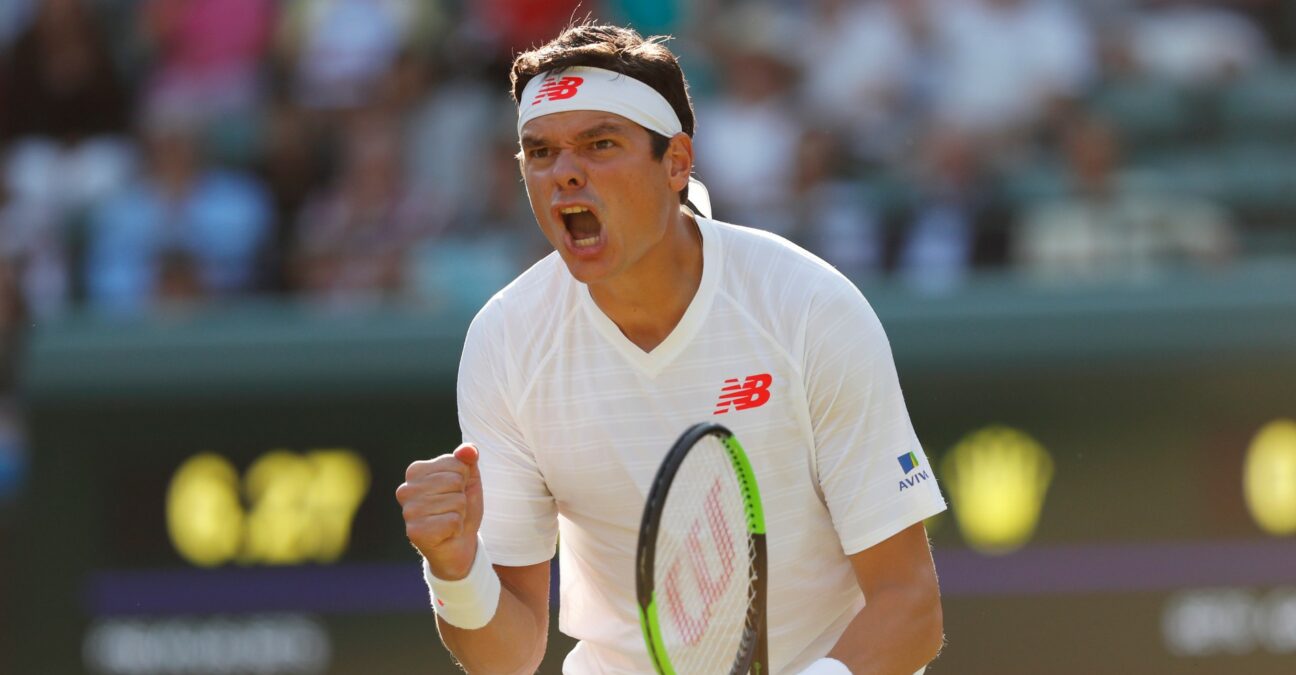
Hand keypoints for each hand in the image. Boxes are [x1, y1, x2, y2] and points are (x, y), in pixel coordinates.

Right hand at [396, 444, 483, 579]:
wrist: (458, 544)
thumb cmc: (460, 508)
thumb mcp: (468, 480)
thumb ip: (468, 460)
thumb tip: (469, 450)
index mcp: (415, 471)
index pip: (455, 463)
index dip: (463, 479)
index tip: (454, 492)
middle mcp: (406, 490)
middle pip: (455, 481)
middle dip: (462, 497)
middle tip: (452, 509)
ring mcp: (408, 512)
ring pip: (456, 501)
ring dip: (459, 513)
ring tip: (448, 520)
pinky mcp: (415, 532)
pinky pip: (452, 521)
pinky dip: (456, 528)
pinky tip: (446, 533)